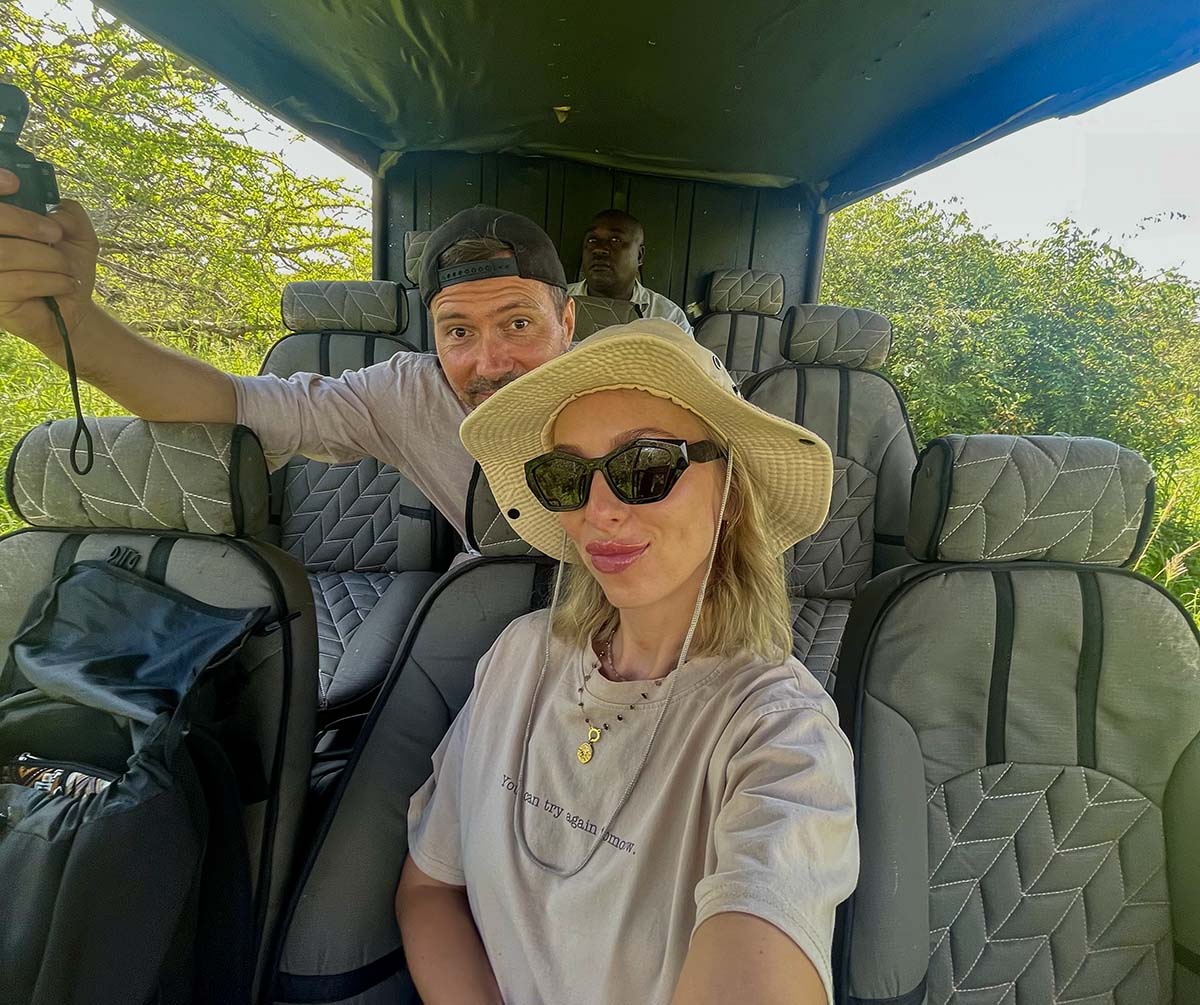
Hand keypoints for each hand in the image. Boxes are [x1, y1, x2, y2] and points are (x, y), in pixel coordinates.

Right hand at [0, 168, 99, 349]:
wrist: (75, 308)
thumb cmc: (66, 267)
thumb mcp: (78, 235)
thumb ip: (70, 213)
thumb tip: (53, 210)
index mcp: (3, 226)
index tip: (14, 183)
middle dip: (27, 223)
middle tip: (56, 235)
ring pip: (6, 253)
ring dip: (47, 259)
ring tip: (65, 268)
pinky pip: (19, 281)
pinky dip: (51, 280)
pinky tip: (64, 285)